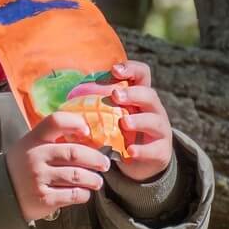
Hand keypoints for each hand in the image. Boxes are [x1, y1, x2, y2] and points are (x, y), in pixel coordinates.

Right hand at [5, 112, 111, 222]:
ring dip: (94, 179)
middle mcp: (36, 157)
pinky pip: (73, 195)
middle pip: (75, 153)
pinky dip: (84, 194)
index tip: (87, 131)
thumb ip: (52, 139)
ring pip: (77, 176)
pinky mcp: (44, 199)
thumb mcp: (30, 145)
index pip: (56, 121)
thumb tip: (88, 137)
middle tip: (104, 164)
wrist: (1, 193)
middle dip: (96, 159)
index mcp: (34, 139)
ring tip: (97, 181)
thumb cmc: (23, 166)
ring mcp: (39, 179)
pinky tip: (84, 193)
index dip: (75, 123)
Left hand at [109, 60, 173, 181]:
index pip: (142, 74)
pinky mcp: (161, 151)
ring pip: (155, 120)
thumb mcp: (113, 115)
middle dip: (133, 94)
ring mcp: (160, 130)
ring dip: (139, 120)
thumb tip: (68, 95)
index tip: (114, 70)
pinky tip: (130, 151)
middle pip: (150, 95)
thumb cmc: (122, 131)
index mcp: (140, 96)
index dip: (131, 68)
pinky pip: (154, 150)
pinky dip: (142, 150)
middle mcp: (153, 109)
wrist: (144, 160)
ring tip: (124, 123)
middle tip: (116, 95)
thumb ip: (99, 104)